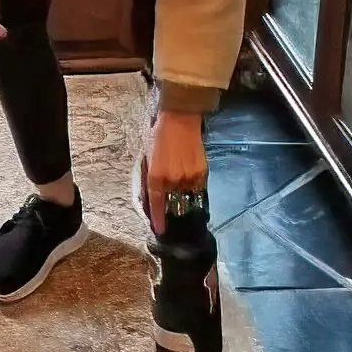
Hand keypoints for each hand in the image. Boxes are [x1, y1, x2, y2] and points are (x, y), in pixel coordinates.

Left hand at [146, 111, 209, 234]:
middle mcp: (172, 180)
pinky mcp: (201, 172)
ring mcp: (188, 177)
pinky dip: (194, 186)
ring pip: (187, 196)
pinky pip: (198, 188)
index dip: (158, 219)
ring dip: (184, 193)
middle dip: (173, 205)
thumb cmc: (159, 136)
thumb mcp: (149, 158)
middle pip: (173, 202)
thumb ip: (153, 177)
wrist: (179, 120)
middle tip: (173, 199)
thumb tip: (157, 195)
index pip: (157, 203)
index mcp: (156, 176)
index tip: (160, 230)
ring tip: (182, 179)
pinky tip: (191, 175)